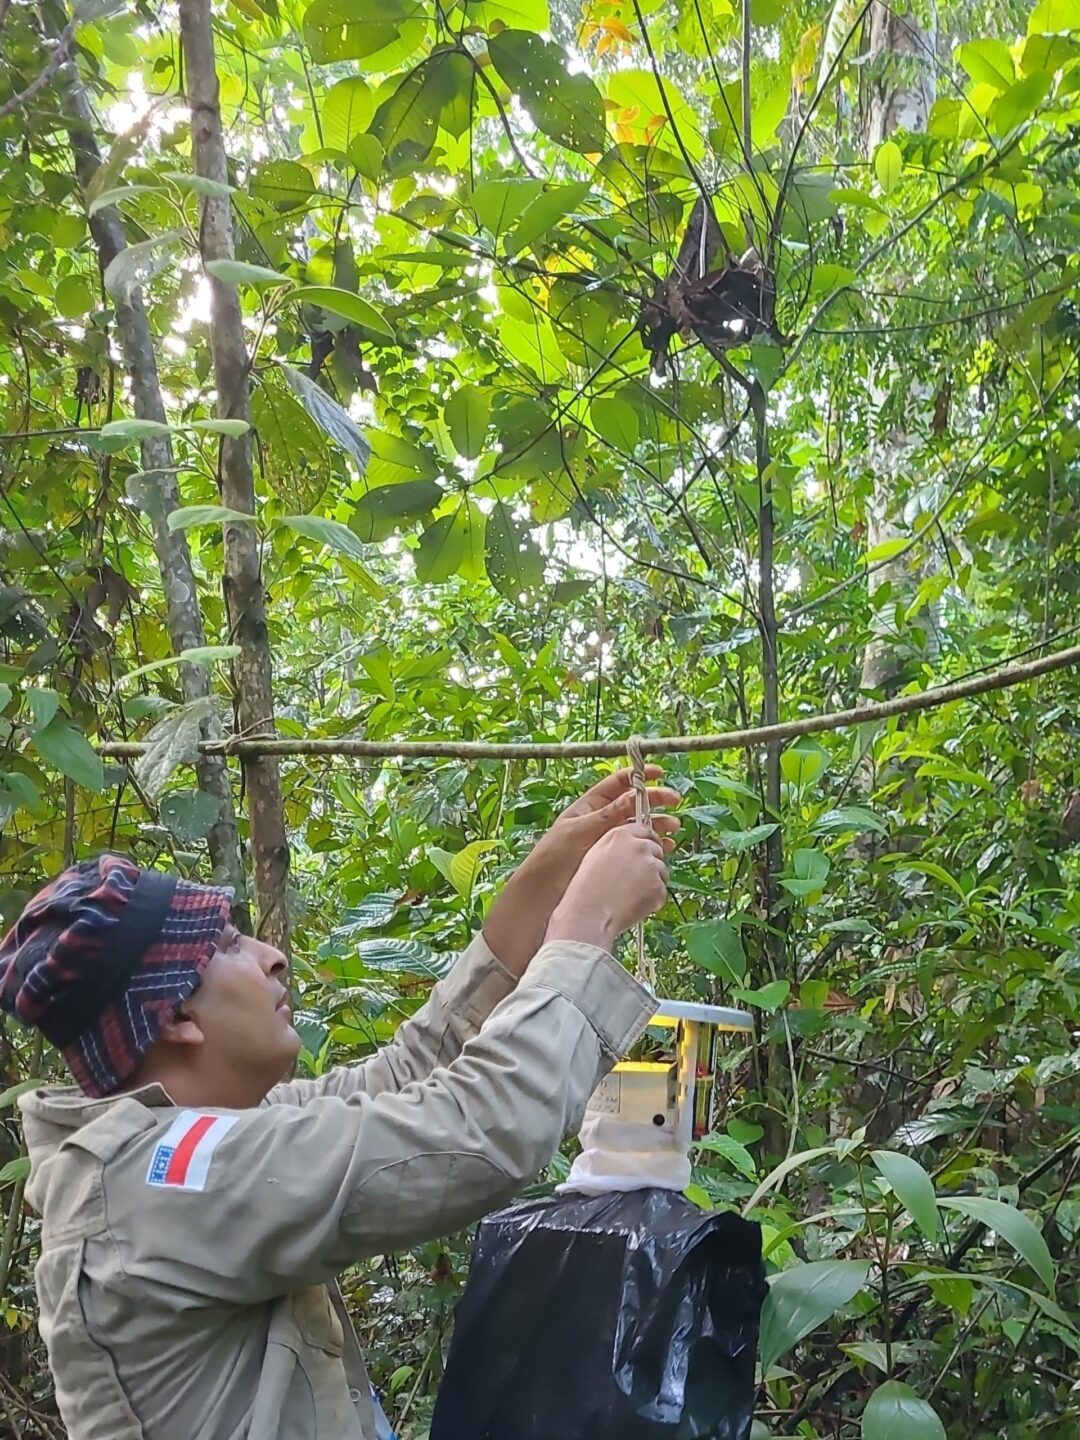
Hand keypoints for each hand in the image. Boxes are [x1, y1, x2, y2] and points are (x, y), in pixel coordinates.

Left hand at [481, 766, 678, 976]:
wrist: (543, 894)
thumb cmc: (554, 858)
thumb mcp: (579, 832)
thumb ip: (607, 816)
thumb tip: (634, 795)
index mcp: (589, 807)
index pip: (616, 784)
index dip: (637, 776)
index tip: (658, 773)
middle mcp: (601, 821)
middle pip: (633, 804)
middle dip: (654, 800)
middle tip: (674, 801)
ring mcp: (609, 841)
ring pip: (639, 827)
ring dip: (657, 824)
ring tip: (673, 829)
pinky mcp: (614, 860)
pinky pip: (637, 849)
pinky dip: (652, 846)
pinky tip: (666, 848)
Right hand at [545, 822, 668, 952]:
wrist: (589, 913)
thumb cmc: (586, 888)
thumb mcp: (595, 854)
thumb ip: (616, 845)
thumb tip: (631, 847)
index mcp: (621, 835)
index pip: (644, 830)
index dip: (645, 842)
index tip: (643, 852)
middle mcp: (639, 846)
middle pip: (656, 849)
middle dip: (650, 862)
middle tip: (635, 879)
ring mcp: (651, 865)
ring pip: (661, 871)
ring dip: (652, 881)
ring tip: (630, 894)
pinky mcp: (658, 886)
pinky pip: (661, 891)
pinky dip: (652, 899)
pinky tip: (634, 904)